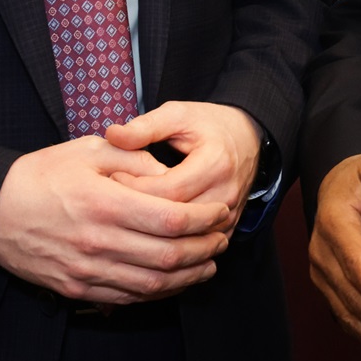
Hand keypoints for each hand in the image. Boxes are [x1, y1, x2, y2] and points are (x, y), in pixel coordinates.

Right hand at [0, 137, 232, 304]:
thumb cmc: (39, 176)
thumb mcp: (87, 151)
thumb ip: (134, 158)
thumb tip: (170, 175)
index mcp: (103, 203)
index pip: (170, 218)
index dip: (204, 219)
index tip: (220, 212)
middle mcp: (98, 242)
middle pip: (168, 256)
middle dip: (204, 248)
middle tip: (223, 238)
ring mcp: (87, 271)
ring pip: (152, 284)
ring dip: (189, 276)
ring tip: (210, 262)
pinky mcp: (77, 289)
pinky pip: (128, 298)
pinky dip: (159, 292)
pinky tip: (175, 280)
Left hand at [104, 101, 262, 227]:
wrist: (247, 138)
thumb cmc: (209, 125)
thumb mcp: (178, 115)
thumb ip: (146, 127)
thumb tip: (113, 135)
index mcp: (215, 164)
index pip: (168, 190)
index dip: (136, 187)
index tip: (114, 177)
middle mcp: (226, 194)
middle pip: (175, 218)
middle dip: (141, 211)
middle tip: (113, 199)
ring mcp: (229, 214)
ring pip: (184, 237)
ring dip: (154, 229)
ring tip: (128, 213)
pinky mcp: (227, 228)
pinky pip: (195, 245)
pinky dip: (171, 240)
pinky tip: (149, 228)